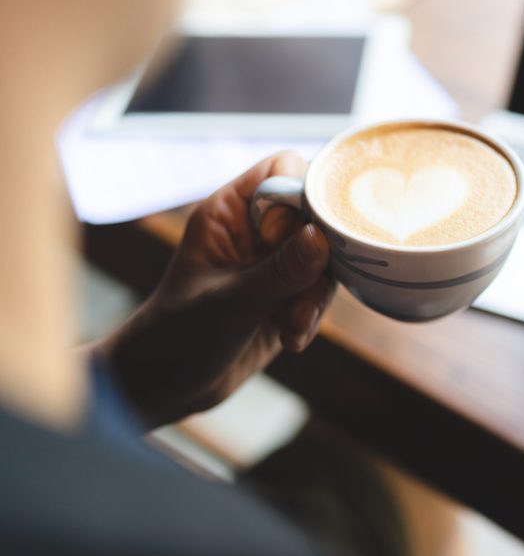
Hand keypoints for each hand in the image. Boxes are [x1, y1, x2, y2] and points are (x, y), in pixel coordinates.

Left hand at [99, 152, 333, 427]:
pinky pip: (320, 292)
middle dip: (320, 258)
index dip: (305, 194)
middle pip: (316, 215)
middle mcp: (255, 230)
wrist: (165, 386)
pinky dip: (311, 317)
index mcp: (229, 212)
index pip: (284, 170)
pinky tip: (291, 338)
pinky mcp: (287, 295)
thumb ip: (278, 270)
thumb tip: (322, 237)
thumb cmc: (177, 334)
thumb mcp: (229, 301)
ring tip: (293, 325)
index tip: (309, 235)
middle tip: (305, 292)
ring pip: (324, 259)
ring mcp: (274, 263)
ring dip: (314, 296)